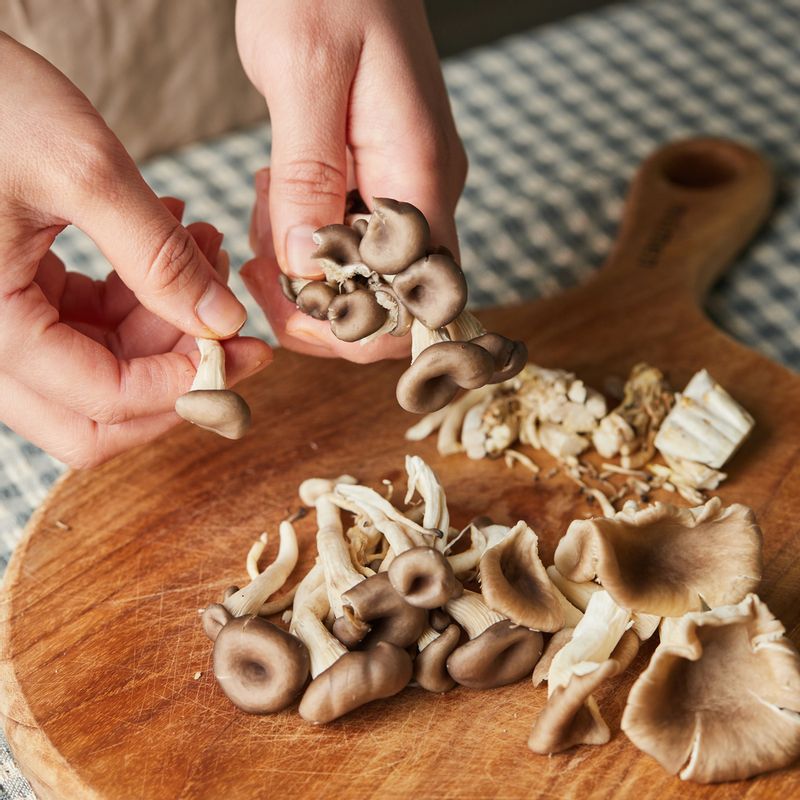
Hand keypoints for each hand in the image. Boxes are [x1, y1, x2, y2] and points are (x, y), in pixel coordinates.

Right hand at [0, 34, 270, 466]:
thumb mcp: (81, 170)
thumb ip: (159, 256)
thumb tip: (225, 322)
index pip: (104, 400)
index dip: (185, 385)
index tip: (246, 349)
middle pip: (97, 416)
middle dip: (176, 377)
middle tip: (233, 330)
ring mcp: (7, 325)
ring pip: (103, 374)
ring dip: (168, 328)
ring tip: (208, 250)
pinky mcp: (25, 299)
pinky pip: (94, 330)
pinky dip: (144, 302)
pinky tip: (176, 240)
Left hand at [236, 0, 466, 359]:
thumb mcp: (303, 74)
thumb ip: (308, 175)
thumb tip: (307, 263)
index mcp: (420, 174)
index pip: (415, 300)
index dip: (357, 325)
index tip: (290, 300)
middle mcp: (425, 191)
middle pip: (391, 300)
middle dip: (321, 302)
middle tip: (263, 265)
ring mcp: (406, 184)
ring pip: (365, 273)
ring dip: (306, 266)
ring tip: (267, 206)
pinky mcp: (381, 174)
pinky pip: (349, 235)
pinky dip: (306, 233)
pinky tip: (278, 190)